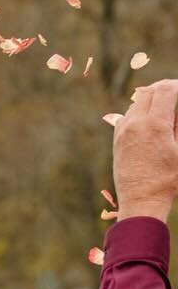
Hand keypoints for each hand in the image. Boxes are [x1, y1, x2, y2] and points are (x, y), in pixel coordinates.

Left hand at [113, 79, 177, 221]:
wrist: (142, 202)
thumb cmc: (169, 180)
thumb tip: (174, 112)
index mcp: (155, 125)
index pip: (165, 90)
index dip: (176, 86)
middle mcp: (135, 125)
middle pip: (148, 92)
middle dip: (163, 88)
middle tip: (175, 93)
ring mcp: (123, 132)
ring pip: (137, 103)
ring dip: (151, 100)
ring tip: (165, 108)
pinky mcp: (117, 141)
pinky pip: (127, 116)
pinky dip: (139, 112)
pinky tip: (149, 120)